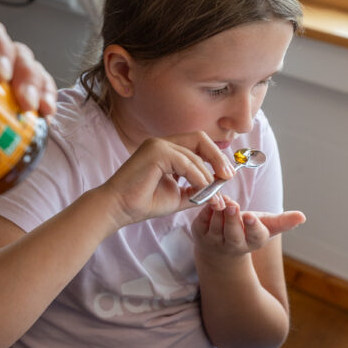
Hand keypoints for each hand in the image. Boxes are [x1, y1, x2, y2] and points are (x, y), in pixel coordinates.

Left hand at [0, 19, 56, 192]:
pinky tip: (47, 117)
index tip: (0, 72)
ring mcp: (5, 70)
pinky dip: (45, 99)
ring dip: (41, 89)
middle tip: (25, 103)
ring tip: (41, 112)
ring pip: (32, 69)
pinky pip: (38, 87)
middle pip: (17, 53)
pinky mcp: (14, 88)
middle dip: (26, 77)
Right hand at [96, 132, 234, 227]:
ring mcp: (157, 145)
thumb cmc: (143, 202)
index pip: (196, 143)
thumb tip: (219, 191)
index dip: (215, 157)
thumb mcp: (178, 195)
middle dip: (218, 157)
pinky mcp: (155, 152)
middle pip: (199, 138)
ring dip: (207, 176)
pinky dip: (197, 177)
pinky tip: (200, 191)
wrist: (119, 208)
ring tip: (211, 195)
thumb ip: (197, 189)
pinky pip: (186, 163)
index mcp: (164, 150)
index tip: (226, 176)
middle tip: (227, 177)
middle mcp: (160, 143)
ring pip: (195, 153)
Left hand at [192, 195, 305, 257]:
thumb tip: (302, 217)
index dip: (253, 227)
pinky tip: (210, 200)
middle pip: (233, 234)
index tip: (250, 217)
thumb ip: (283, 221)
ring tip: (222, 199)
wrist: (220, 248)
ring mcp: (215, 241)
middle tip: (233, 205)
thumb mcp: (266, 225)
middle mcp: (234, 244)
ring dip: (219, 212)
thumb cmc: (248, 230)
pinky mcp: (199, 234)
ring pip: (217, 226)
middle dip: (233, 220)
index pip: (256, 236)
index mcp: (253, 241)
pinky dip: (205, 211)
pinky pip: (202, 221)